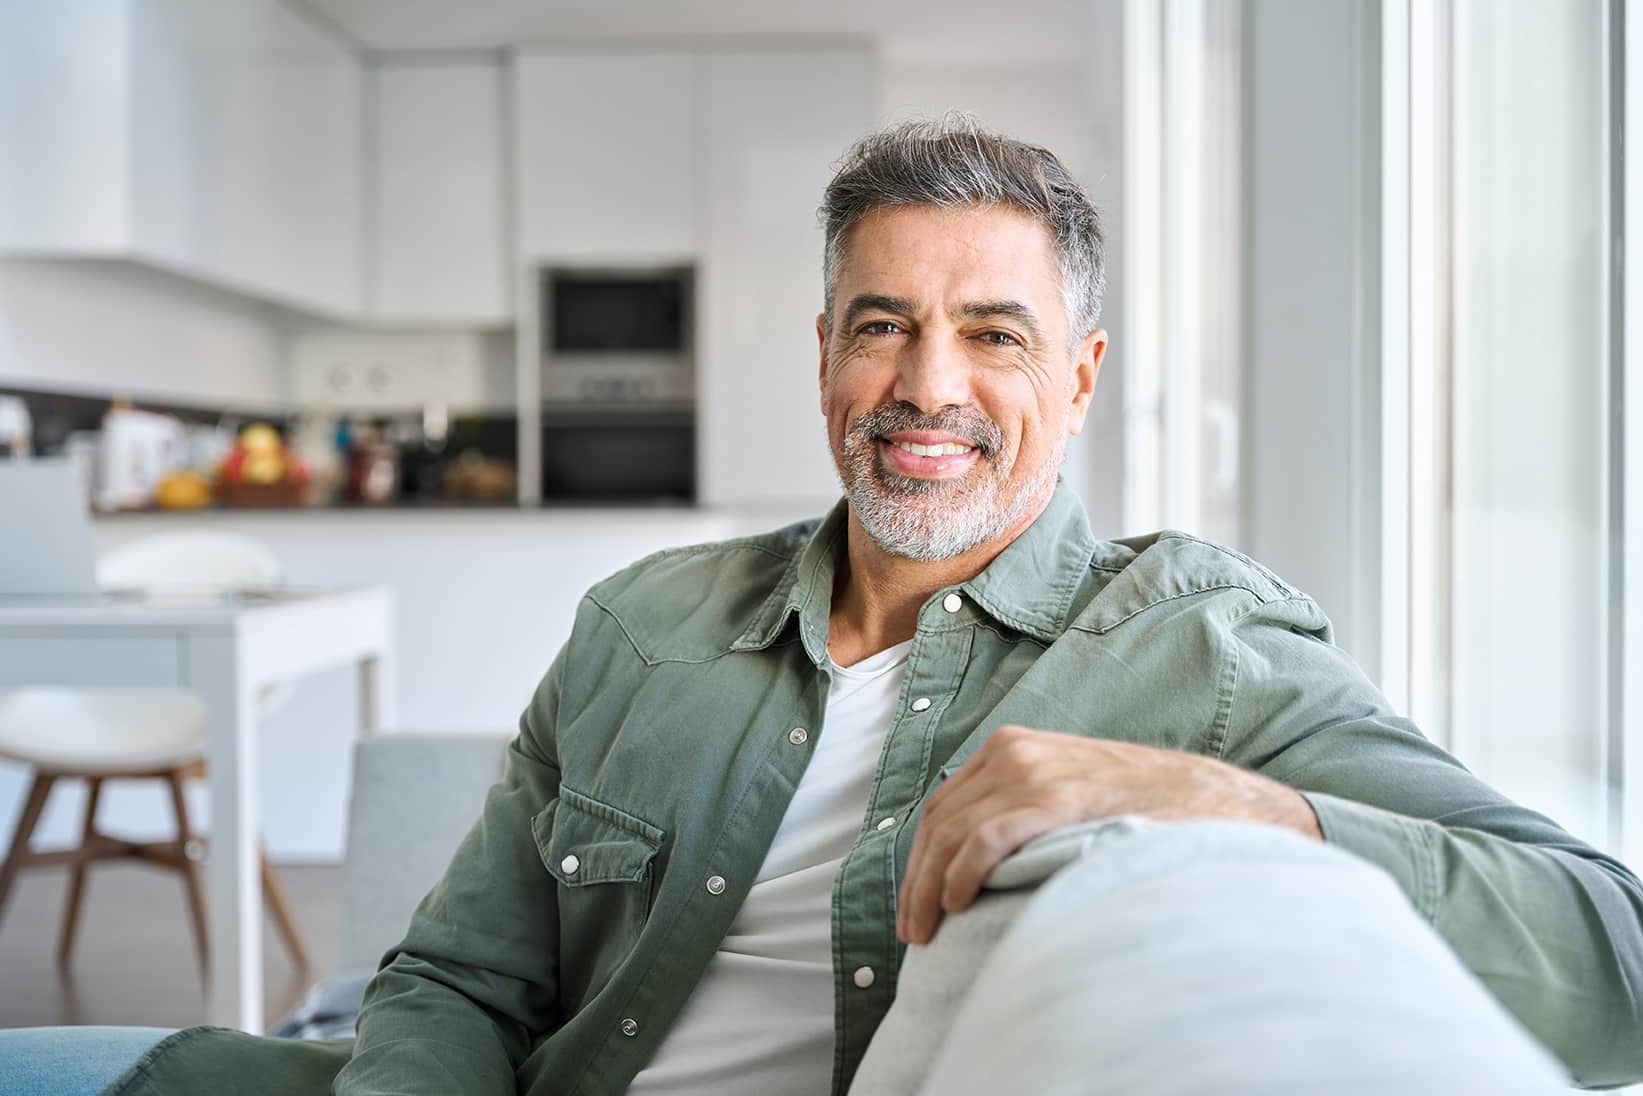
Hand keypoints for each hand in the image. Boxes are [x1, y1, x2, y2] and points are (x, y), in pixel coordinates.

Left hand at [896, 725, 1321, 945]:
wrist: (1210, 798)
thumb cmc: (1141, 807)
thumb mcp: (1070, 791)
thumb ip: (1025, 808)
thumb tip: (978, 858)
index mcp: (1012, 746)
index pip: (944, 805)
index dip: (921, 857)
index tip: (916, 902)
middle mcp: (1013, 752)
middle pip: (939, 820)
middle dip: (916, 878)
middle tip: (914, 930)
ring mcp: (1033, 772)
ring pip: (952, 832)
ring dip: (929, 886)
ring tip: (927, 931)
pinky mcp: (1054, 799)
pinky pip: (986, 838)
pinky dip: (961, 873)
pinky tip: (957, 903)